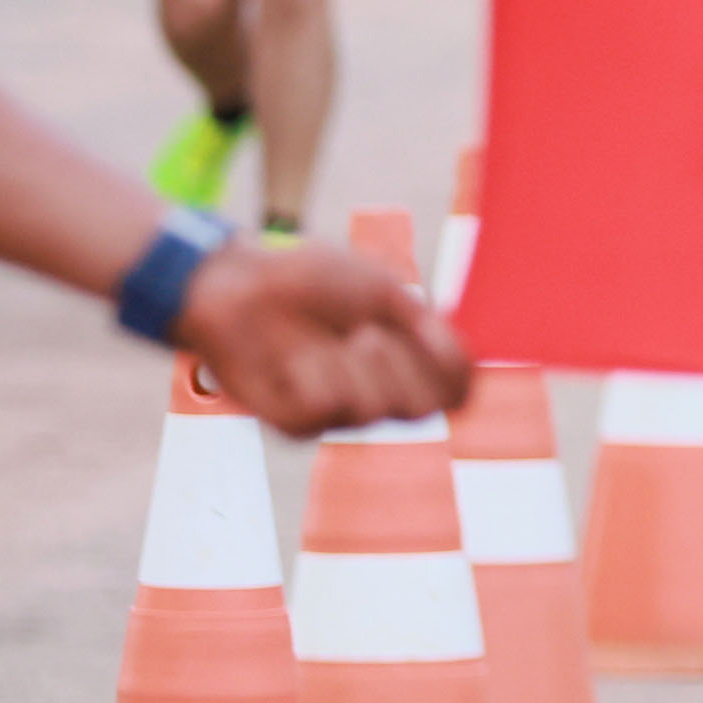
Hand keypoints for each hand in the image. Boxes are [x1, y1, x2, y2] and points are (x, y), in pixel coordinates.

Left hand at [175, 241, 477, 434]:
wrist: (237, 283)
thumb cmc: (308, 279)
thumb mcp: (381, 288)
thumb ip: (428, 326)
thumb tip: (464, 362)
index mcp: (406, 361)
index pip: (456, 392)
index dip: (452, 368)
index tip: (426, 331)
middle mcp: (378, 394)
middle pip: (423, 409)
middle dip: (399, 362)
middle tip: (366, 331)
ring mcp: (338, 413)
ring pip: (375, 411)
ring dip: (352, 363)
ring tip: (329, 338)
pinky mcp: (296, 423)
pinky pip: (326, 407)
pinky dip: (314, 372)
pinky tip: (294, 356)